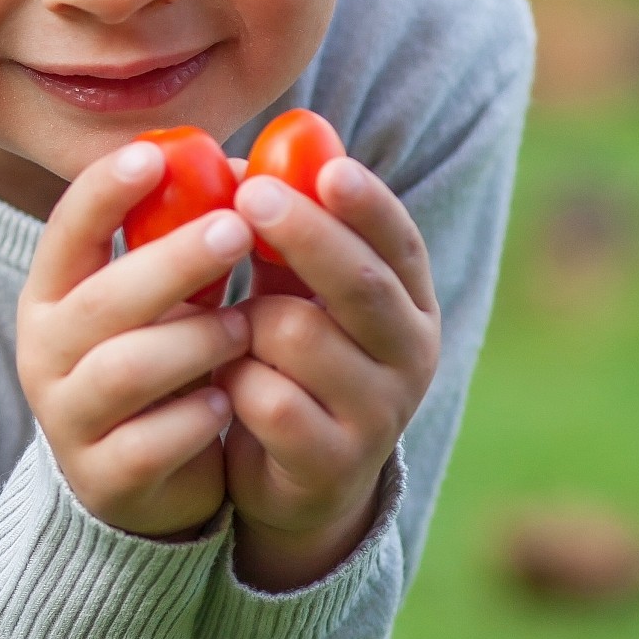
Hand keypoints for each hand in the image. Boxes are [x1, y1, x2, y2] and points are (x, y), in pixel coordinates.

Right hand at [18, 144, 253, 535]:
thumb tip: (240, 161)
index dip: (105, 192)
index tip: (156, 156)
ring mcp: (67, 418)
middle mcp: (44, 353)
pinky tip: (227, 403)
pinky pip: (147, 442)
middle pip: (101, 299)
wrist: (142, 480)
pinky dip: (193, 419)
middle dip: (171, 261)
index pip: (66, 231)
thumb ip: (182, 242)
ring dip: (192, 341)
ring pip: (124, 369)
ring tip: (244, 326)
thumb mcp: (161, 301)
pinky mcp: (101, 477)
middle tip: (236, 228)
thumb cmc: (158, 362)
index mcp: (52, 295)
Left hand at [219, 159, 439, 589]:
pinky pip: (267, 400)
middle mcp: (411, 356)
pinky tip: (227, 390)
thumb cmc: (290, 363)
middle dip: (303, 234)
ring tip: (230, 333)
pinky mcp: (333, 463)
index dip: (368, 204)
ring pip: (299, 337)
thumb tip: (237, 156)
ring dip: (247, 324)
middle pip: (360, 284)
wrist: (295, 481)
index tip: (327, 166)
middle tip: (249, 196)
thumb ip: (280, 234)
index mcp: (409, 304)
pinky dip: (234, 385)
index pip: (401, 244)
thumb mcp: (293, 295)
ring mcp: (379, 414)